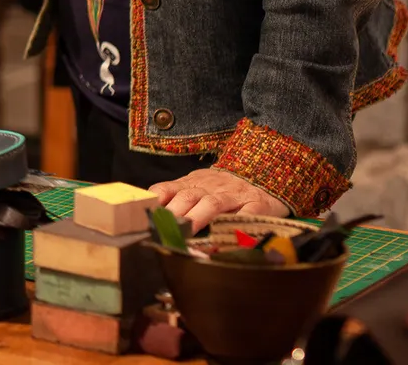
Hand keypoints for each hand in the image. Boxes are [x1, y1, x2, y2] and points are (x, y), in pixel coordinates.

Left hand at [149, 167, 288, 230]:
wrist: (263, 171)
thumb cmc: (223, 186)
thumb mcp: (196, 185)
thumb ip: (174, 196)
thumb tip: (149, 213)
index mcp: (192, 183)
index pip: (167, 189)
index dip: (155, 202)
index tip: (145, 216)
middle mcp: (210, 188)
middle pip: (188, 197)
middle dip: (174, 214)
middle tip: (164, 231)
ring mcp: (234, 195)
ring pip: (213, 204)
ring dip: (198, 218)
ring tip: (187, 233)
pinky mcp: (257, 204)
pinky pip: (246, 214)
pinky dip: (236, 223)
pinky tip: (226, 235)